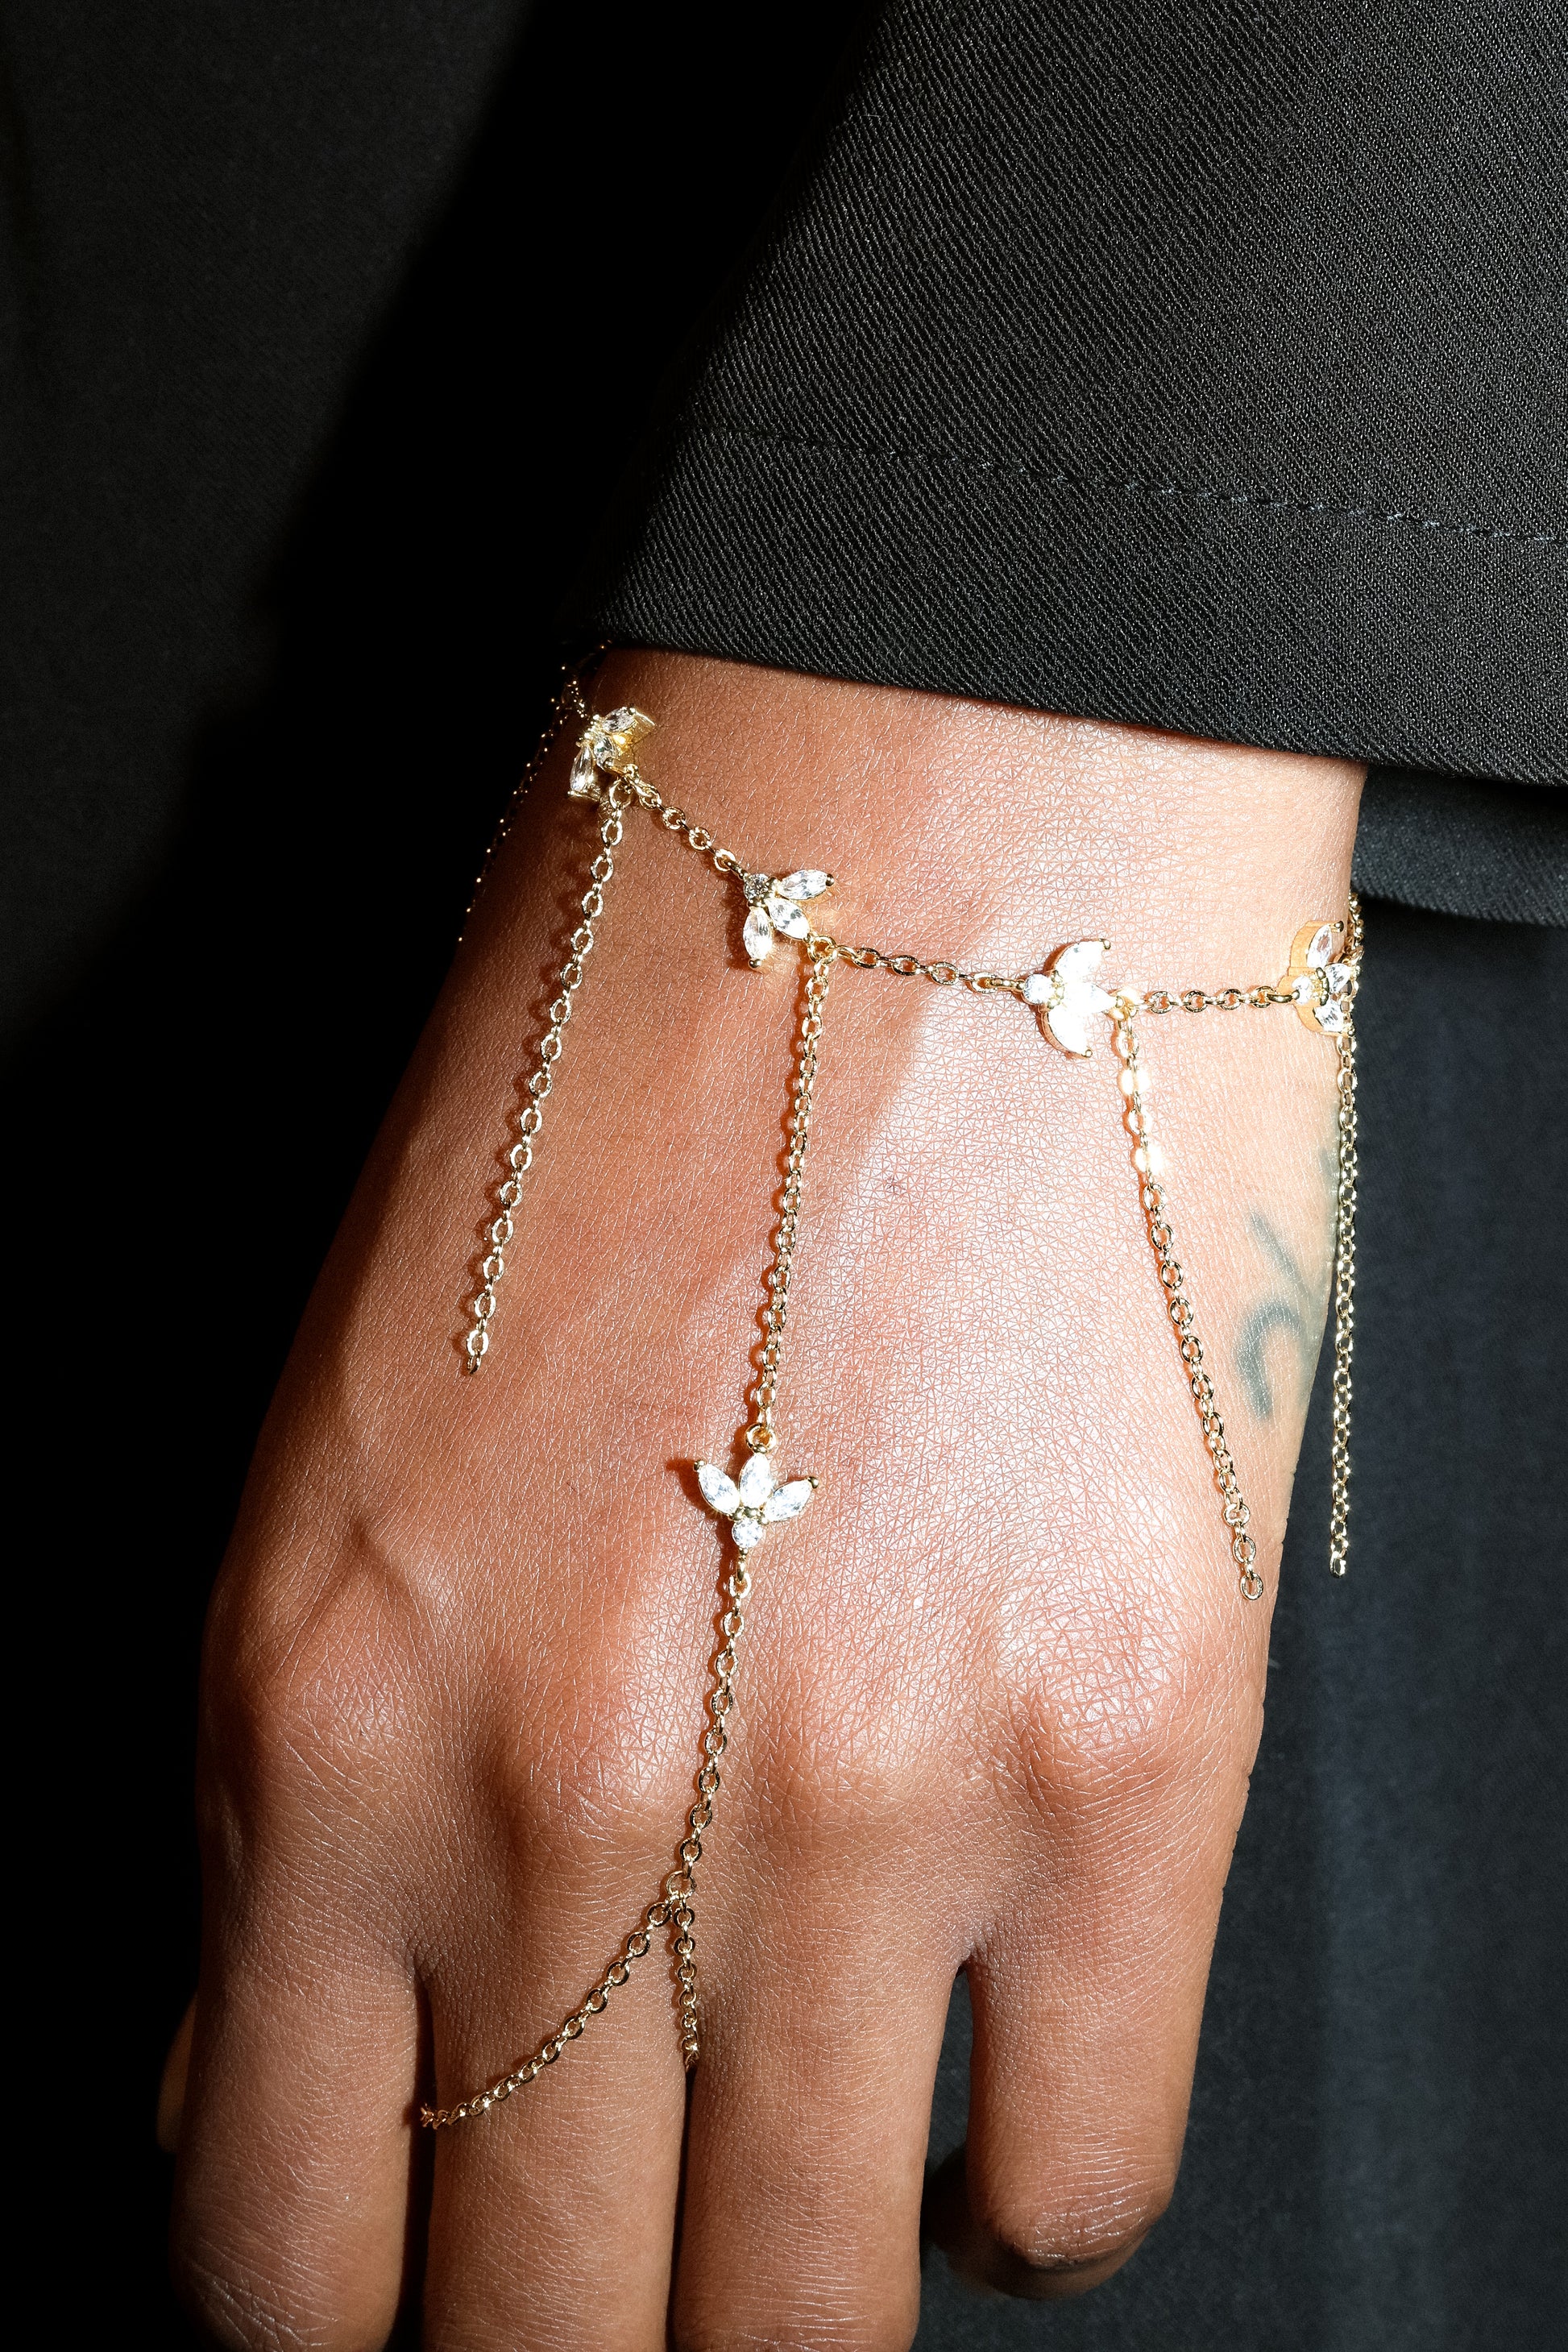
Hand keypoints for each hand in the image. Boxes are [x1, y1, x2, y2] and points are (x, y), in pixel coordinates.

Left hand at [168, 653, 1360, 2346]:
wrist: (915, 818)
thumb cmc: (626, 1083)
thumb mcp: (348, 1451)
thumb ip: (325, 1786)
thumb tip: (328, 2056)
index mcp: (311, 1707)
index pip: (277, 2255)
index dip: (361, 2323)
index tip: (431, 2296)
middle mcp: (557, 1794)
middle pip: (544, 2339)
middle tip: (626, 2284)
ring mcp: (857, 1796)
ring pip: (802, 2319)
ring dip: (798, 2303)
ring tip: (814, 2210)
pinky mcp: (1120, 1747)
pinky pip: (1080, 2182)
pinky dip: (1027, 2193)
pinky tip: (993, 2088)